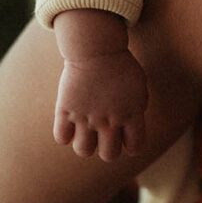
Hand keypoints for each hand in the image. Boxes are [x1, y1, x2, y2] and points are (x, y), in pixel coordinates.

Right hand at [53, 48, 148, 162]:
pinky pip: (61, 137)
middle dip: (107, 147)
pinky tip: (70, 122)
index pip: (135, 147)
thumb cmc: (120, 63)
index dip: (130, 143)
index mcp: (132, 114)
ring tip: (86, 130)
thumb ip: (139, 107)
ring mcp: (87, 117)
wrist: (97, 46)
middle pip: (109, 156)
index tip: (125, 134)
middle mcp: (110, 120)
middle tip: (104, 132)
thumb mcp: (140, 85)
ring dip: (85, 143)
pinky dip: (64, 134)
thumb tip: (131, 126)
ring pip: (84, 151)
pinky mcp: (66, 110)